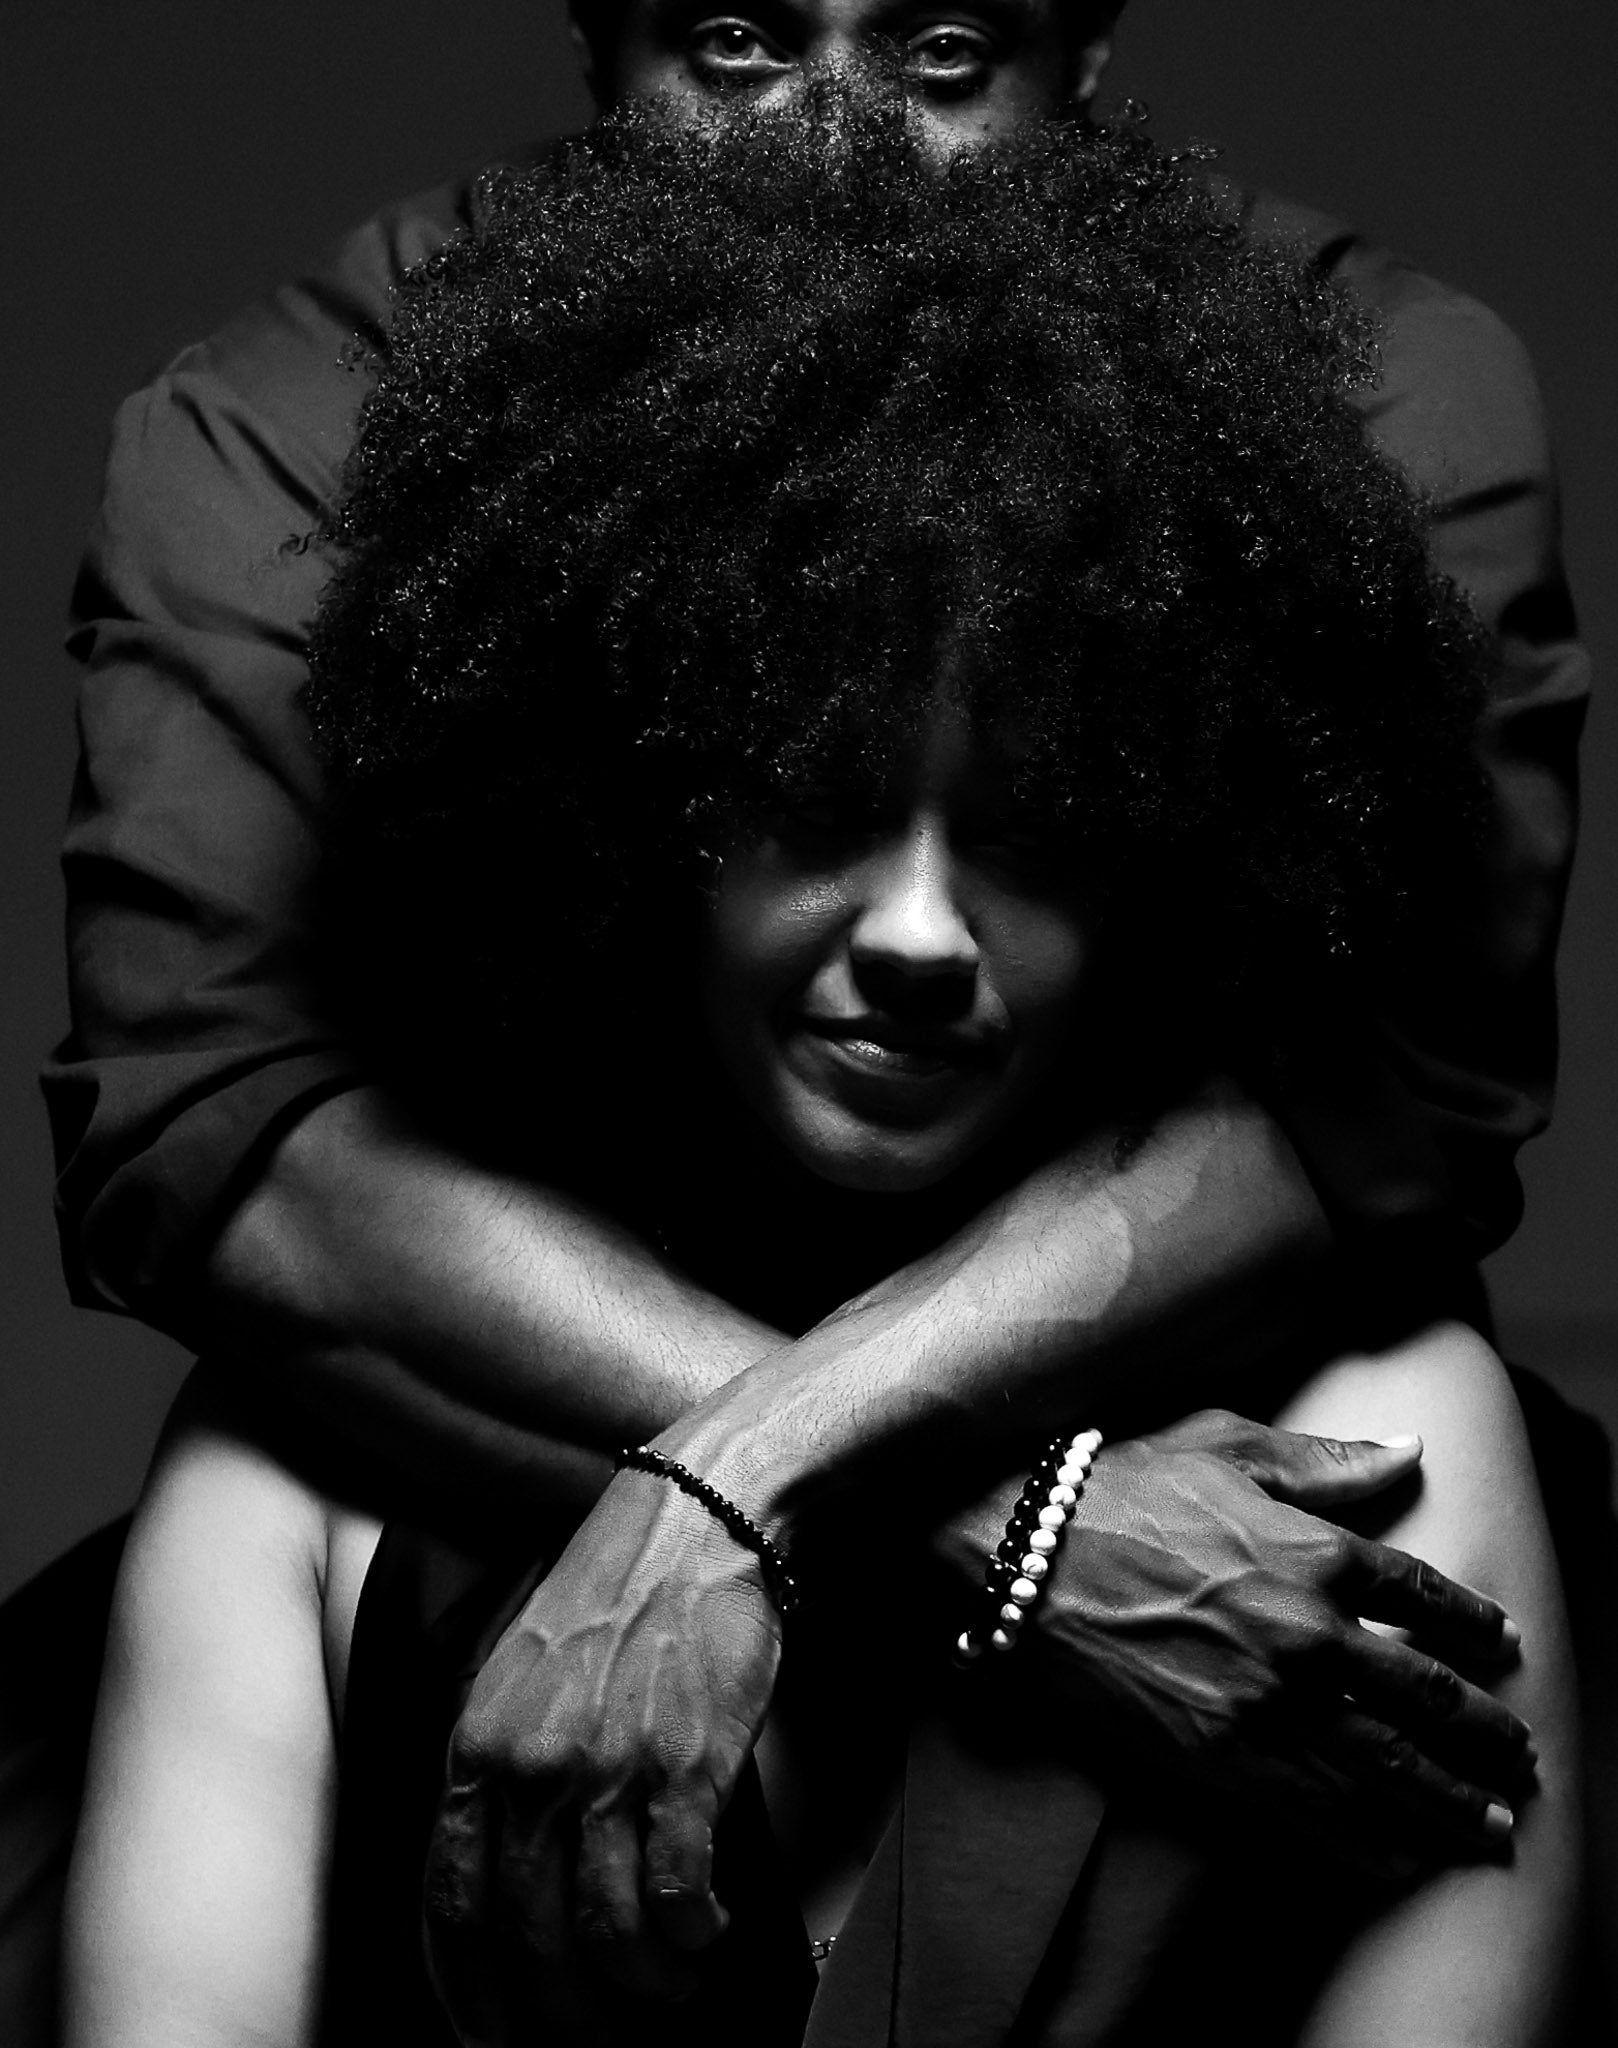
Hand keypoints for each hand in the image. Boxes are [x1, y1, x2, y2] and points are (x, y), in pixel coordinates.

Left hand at [423, 1470, 781, 2040]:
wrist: (698, 1517)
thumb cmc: (618, 1587)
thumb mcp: (521, 1668)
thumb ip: (503, 1762)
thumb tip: (512, 1866)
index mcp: (477, 1744)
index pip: (448, 1904)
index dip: (467, 1989)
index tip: (489, 2033)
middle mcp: (531, 1767)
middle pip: (529, 1939)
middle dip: (564, 2013)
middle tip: (596, 2037)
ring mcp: (607, 1770)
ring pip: (605, 1936)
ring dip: (642, 1987)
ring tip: (668, 1989)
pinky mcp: (683, 1766)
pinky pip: (676, 1897)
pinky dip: (692, 1937)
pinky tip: (706, 1935)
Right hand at [1000, 1410, 1533, 1862]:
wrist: (1023, 1557)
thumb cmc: (1118, 1485)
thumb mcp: (1225, 1443)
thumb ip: (1326, 1459)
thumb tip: (1409, 1450)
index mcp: (1317, 1551)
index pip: (1426, 1595)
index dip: (1474, 1623)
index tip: (1500, 1642)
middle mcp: (1310, 1634)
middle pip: (1427, 1695)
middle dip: (1483, 1732)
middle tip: (1516, 1756)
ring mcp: (1269, 1706)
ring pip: (1388, 1767)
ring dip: (1448, 1801)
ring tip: (1487, 1826)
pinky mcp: (1220, 1759)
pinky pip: (1318, 1813)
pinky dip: (1371, 1842)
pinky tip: (1401, 1857)